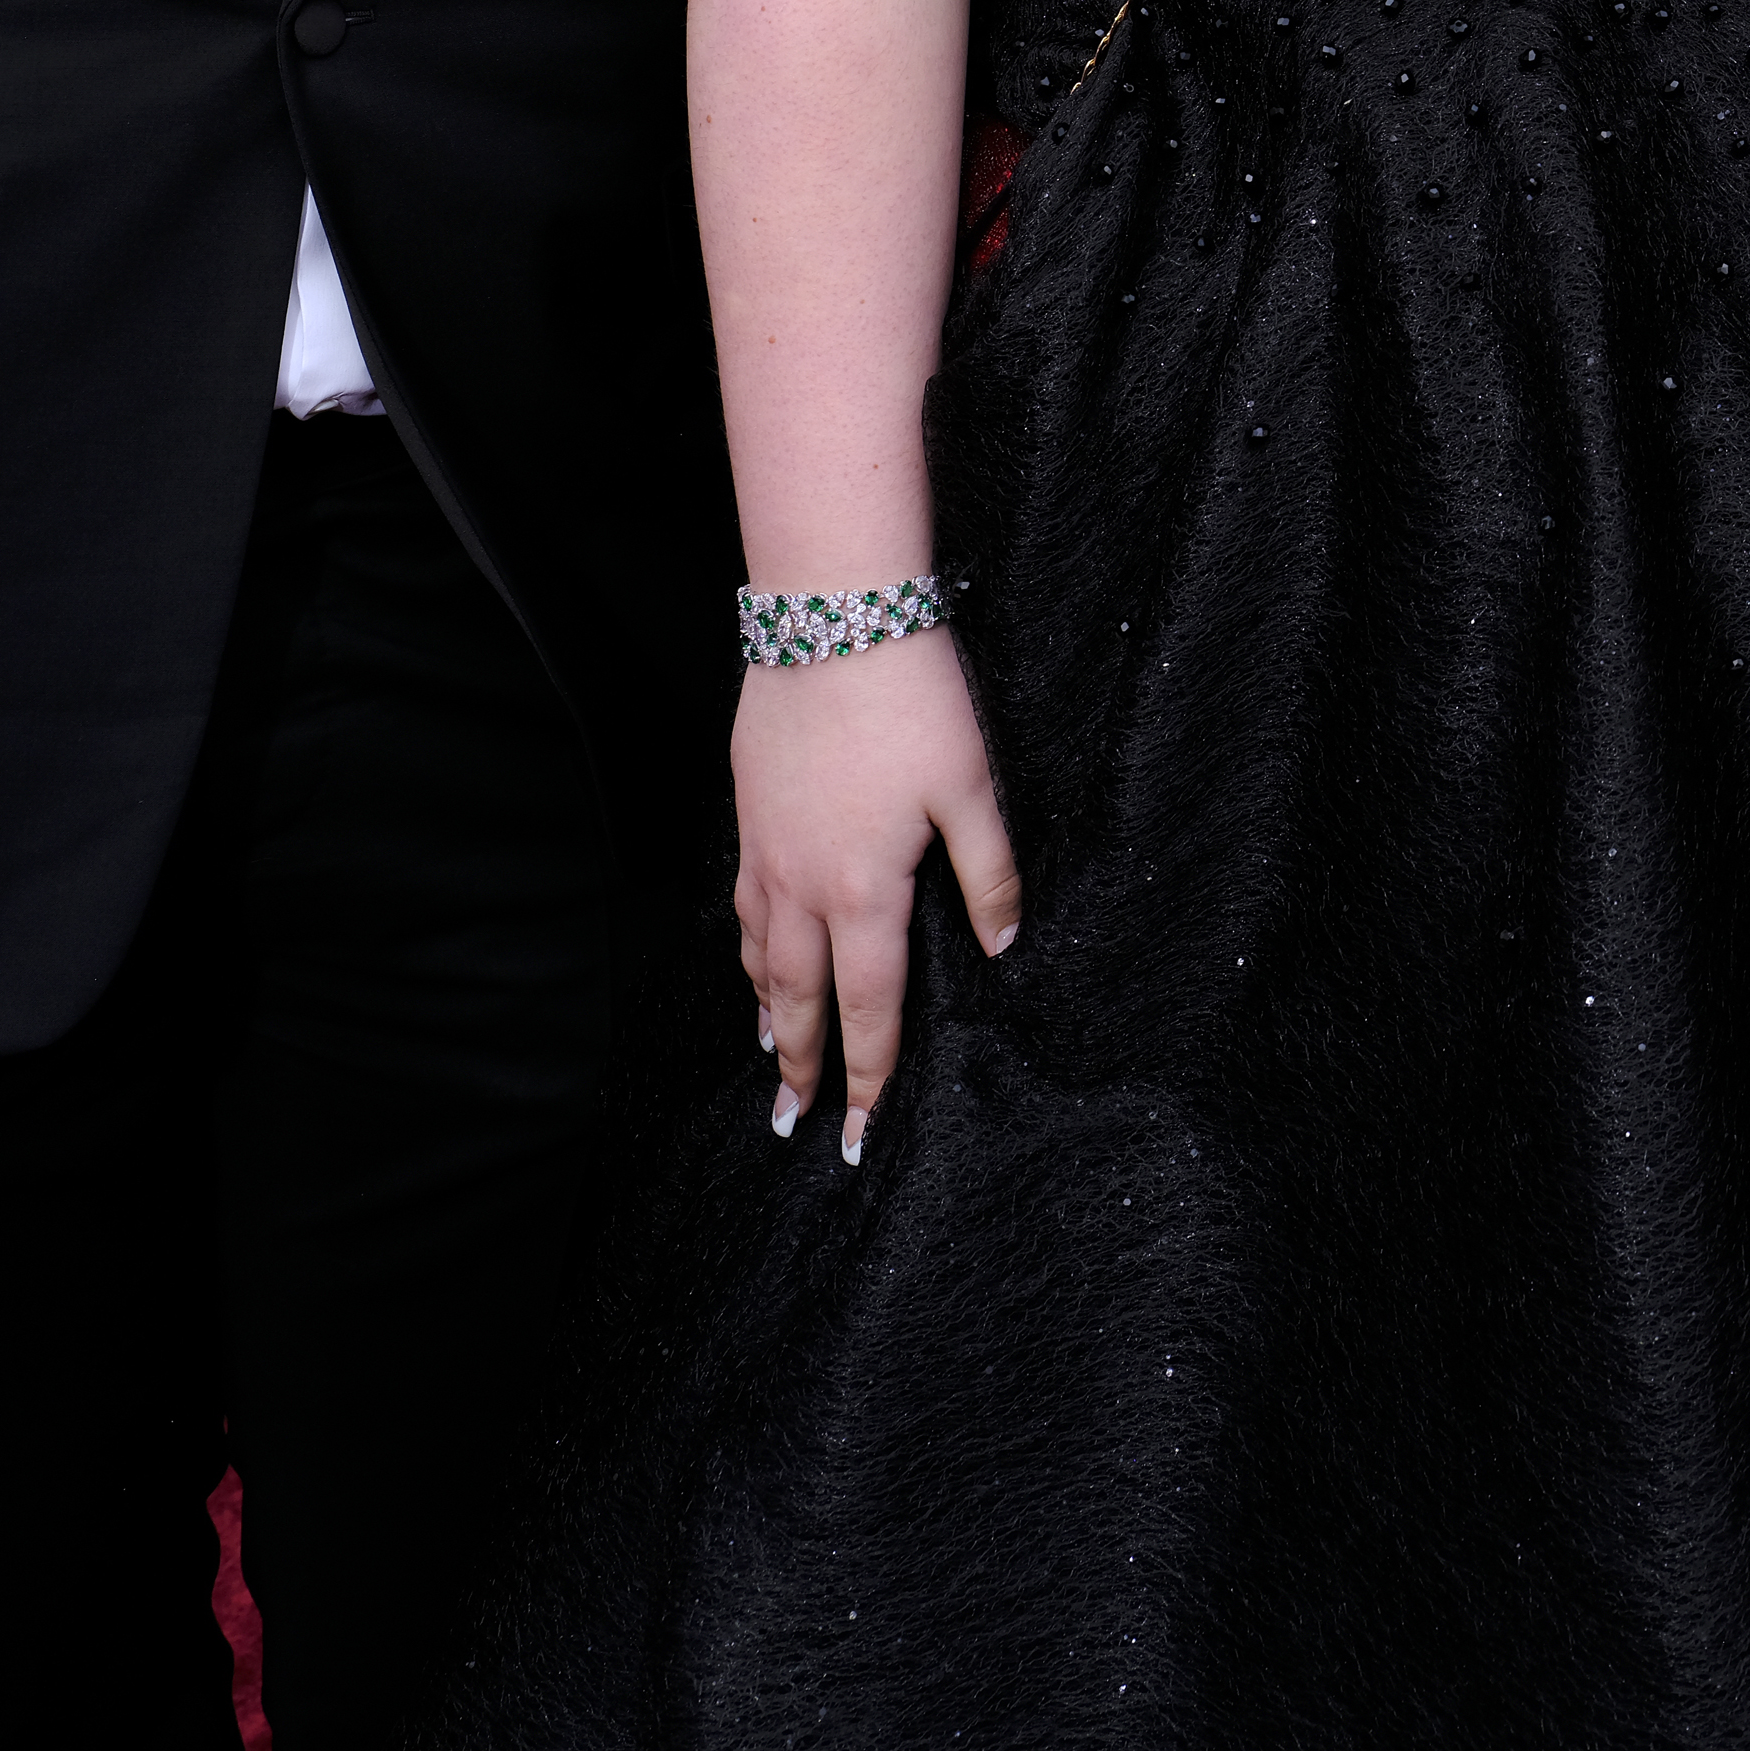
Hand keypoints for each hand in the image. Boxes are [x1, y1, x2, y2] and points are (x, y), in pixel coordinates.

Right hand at [733, 636, 1021, 1161]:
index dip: (870, 1074)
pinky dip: (748, 949)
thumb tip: (1005, 945)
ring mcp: (767, 851)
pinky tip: (754, 956)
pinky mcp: (750, 815)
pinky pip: (744, 906)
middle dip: (800, 1066)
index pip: (869, 1008)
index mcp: (865, 891)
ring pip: (762, 955)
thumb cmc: (912, 702)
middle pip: (799, 999)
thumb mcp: (972, 789)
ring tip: (771, 1053)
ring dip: (768, 1011)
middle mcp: (803, 884)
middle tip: (794, 1123)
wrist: (832, 622)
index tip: (862, 1129)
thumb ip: (990, 875)